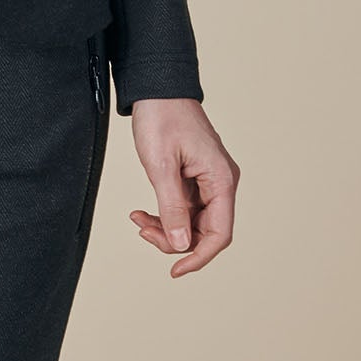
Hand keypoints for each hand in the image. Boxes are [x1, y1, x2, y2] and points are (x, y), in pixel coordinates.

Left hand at [127, 97, 238, 277]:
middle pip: (205, 231)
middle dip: (174, 240)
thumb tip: (180, 246)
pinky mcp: (195, 178)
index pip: (219, 234)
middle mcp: (221, 183)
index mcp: (221, 180)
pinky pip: (184, 208)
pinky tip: (142, 213)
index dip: (199, 257)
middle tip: (142, 231)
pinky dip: (164, 215)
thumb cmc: (161, 118)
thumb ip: (172, 208)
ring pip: (192, 222)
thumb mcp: (161, 166)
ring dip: (166, 228)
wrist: (157, 88)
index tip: (175, 271)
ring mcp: (209, 181)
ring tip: (138, 220)